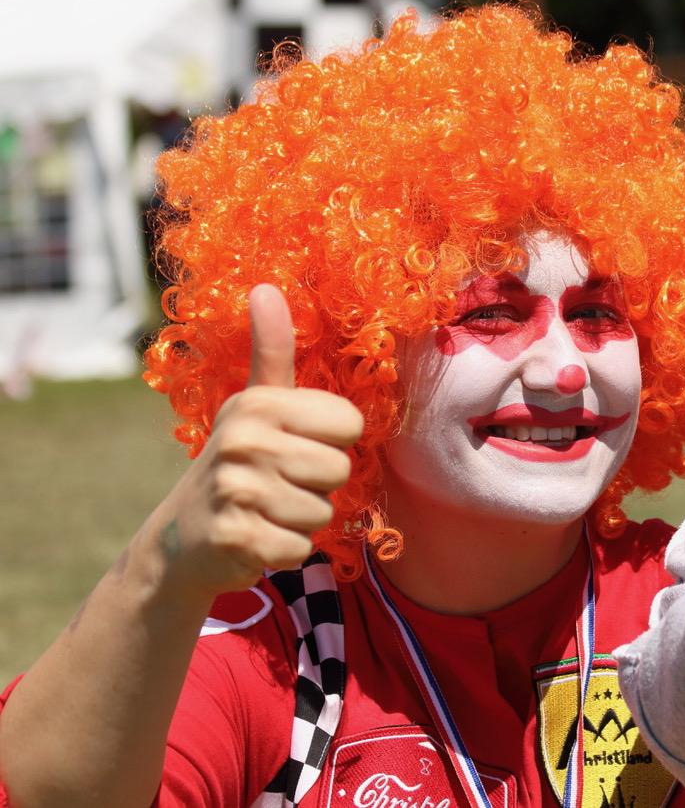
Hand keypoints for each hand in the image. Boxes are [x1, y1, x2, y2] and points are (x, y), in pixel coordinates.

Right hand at [153, 284, 364, 601]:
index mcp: (259, 403)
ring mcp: (237, 489)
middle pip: (340, 469)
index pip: (350, 424)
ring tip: (266, 510)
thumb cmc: (238, 462)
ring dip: (301, 520)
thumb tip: (266, 287)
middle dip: (318, 486)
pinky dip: (285, 550)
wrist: (182, 539)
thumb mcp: (253, 404)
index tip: (295, 446)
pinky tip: (256, 538)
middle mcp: (243, 439)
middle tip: (278, 485)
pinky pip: (300, 547)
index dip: (332, 442)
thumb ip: (271, 350)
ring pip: (322, 511)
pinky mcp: (236, 537)